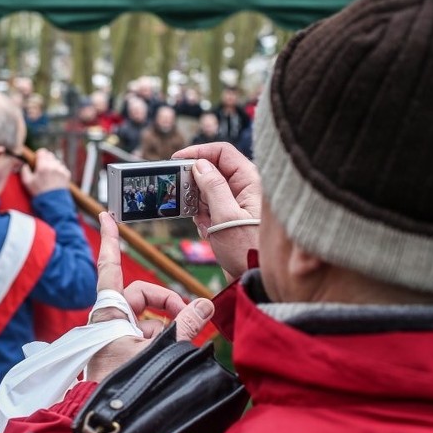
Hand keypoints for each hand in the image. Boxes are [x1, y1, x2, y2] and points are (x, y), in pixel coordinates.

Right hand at [20, 148, 70, 195]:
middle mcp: (53, 166)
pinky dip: (58, 170)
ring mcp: (61, 170)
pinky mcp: (67, 174)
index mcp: (43, 167)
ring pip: (56, 161)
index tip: (37, 159)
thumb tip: (25, 165)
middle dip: (46, 159)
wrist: (53, 202)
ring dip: (52, 164)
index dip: (39, 154)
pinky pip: (62, 167)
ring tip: (49, 174)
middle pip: (50, 155)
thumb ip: (24, 171)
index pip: (42, 151)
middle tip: (42, 167)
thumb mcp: (27, 182)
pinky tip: (54, 177)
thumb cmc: (39, 193)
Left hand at [86, 212, 214, 382]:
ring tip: (181, 345)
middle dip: (167, 301)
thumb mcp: (161, 352)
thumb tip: (205, 304)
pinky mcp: (120, 354)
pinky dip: (161, 340)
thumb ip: (186, 326)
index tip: (105, 214)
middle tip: (189, 318)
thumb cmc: (126, 387)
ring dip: (166, 326)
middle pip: (141, 295)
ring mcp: (114, 339)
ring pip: (145, 320)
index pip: (109, 268)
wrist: (109, 423)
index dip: (109, 240)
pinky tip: (173, 355)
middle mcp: (109, 322)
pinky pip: (144, 337)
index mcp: (109, 314)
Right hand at [173, 143, 261, 278]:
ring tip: (204, 223)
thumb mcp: (226, 217)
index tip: (176, 160)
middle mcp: (245, 187)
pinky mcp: (231, 216)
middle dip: (195, 185)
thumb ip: (212, 187)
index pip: (222, 152)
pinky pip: (210, 207)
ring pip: (208, 190)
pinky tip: (208, 232)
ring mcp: (237, 202)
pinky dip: (203, 217)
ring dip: (199, 205)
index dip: (198, 152)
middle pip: (212, 170)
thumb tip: (199, 165)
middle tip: (185, 198)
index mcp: (250, 180)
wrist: (255, 280)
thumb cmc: (247, 250)